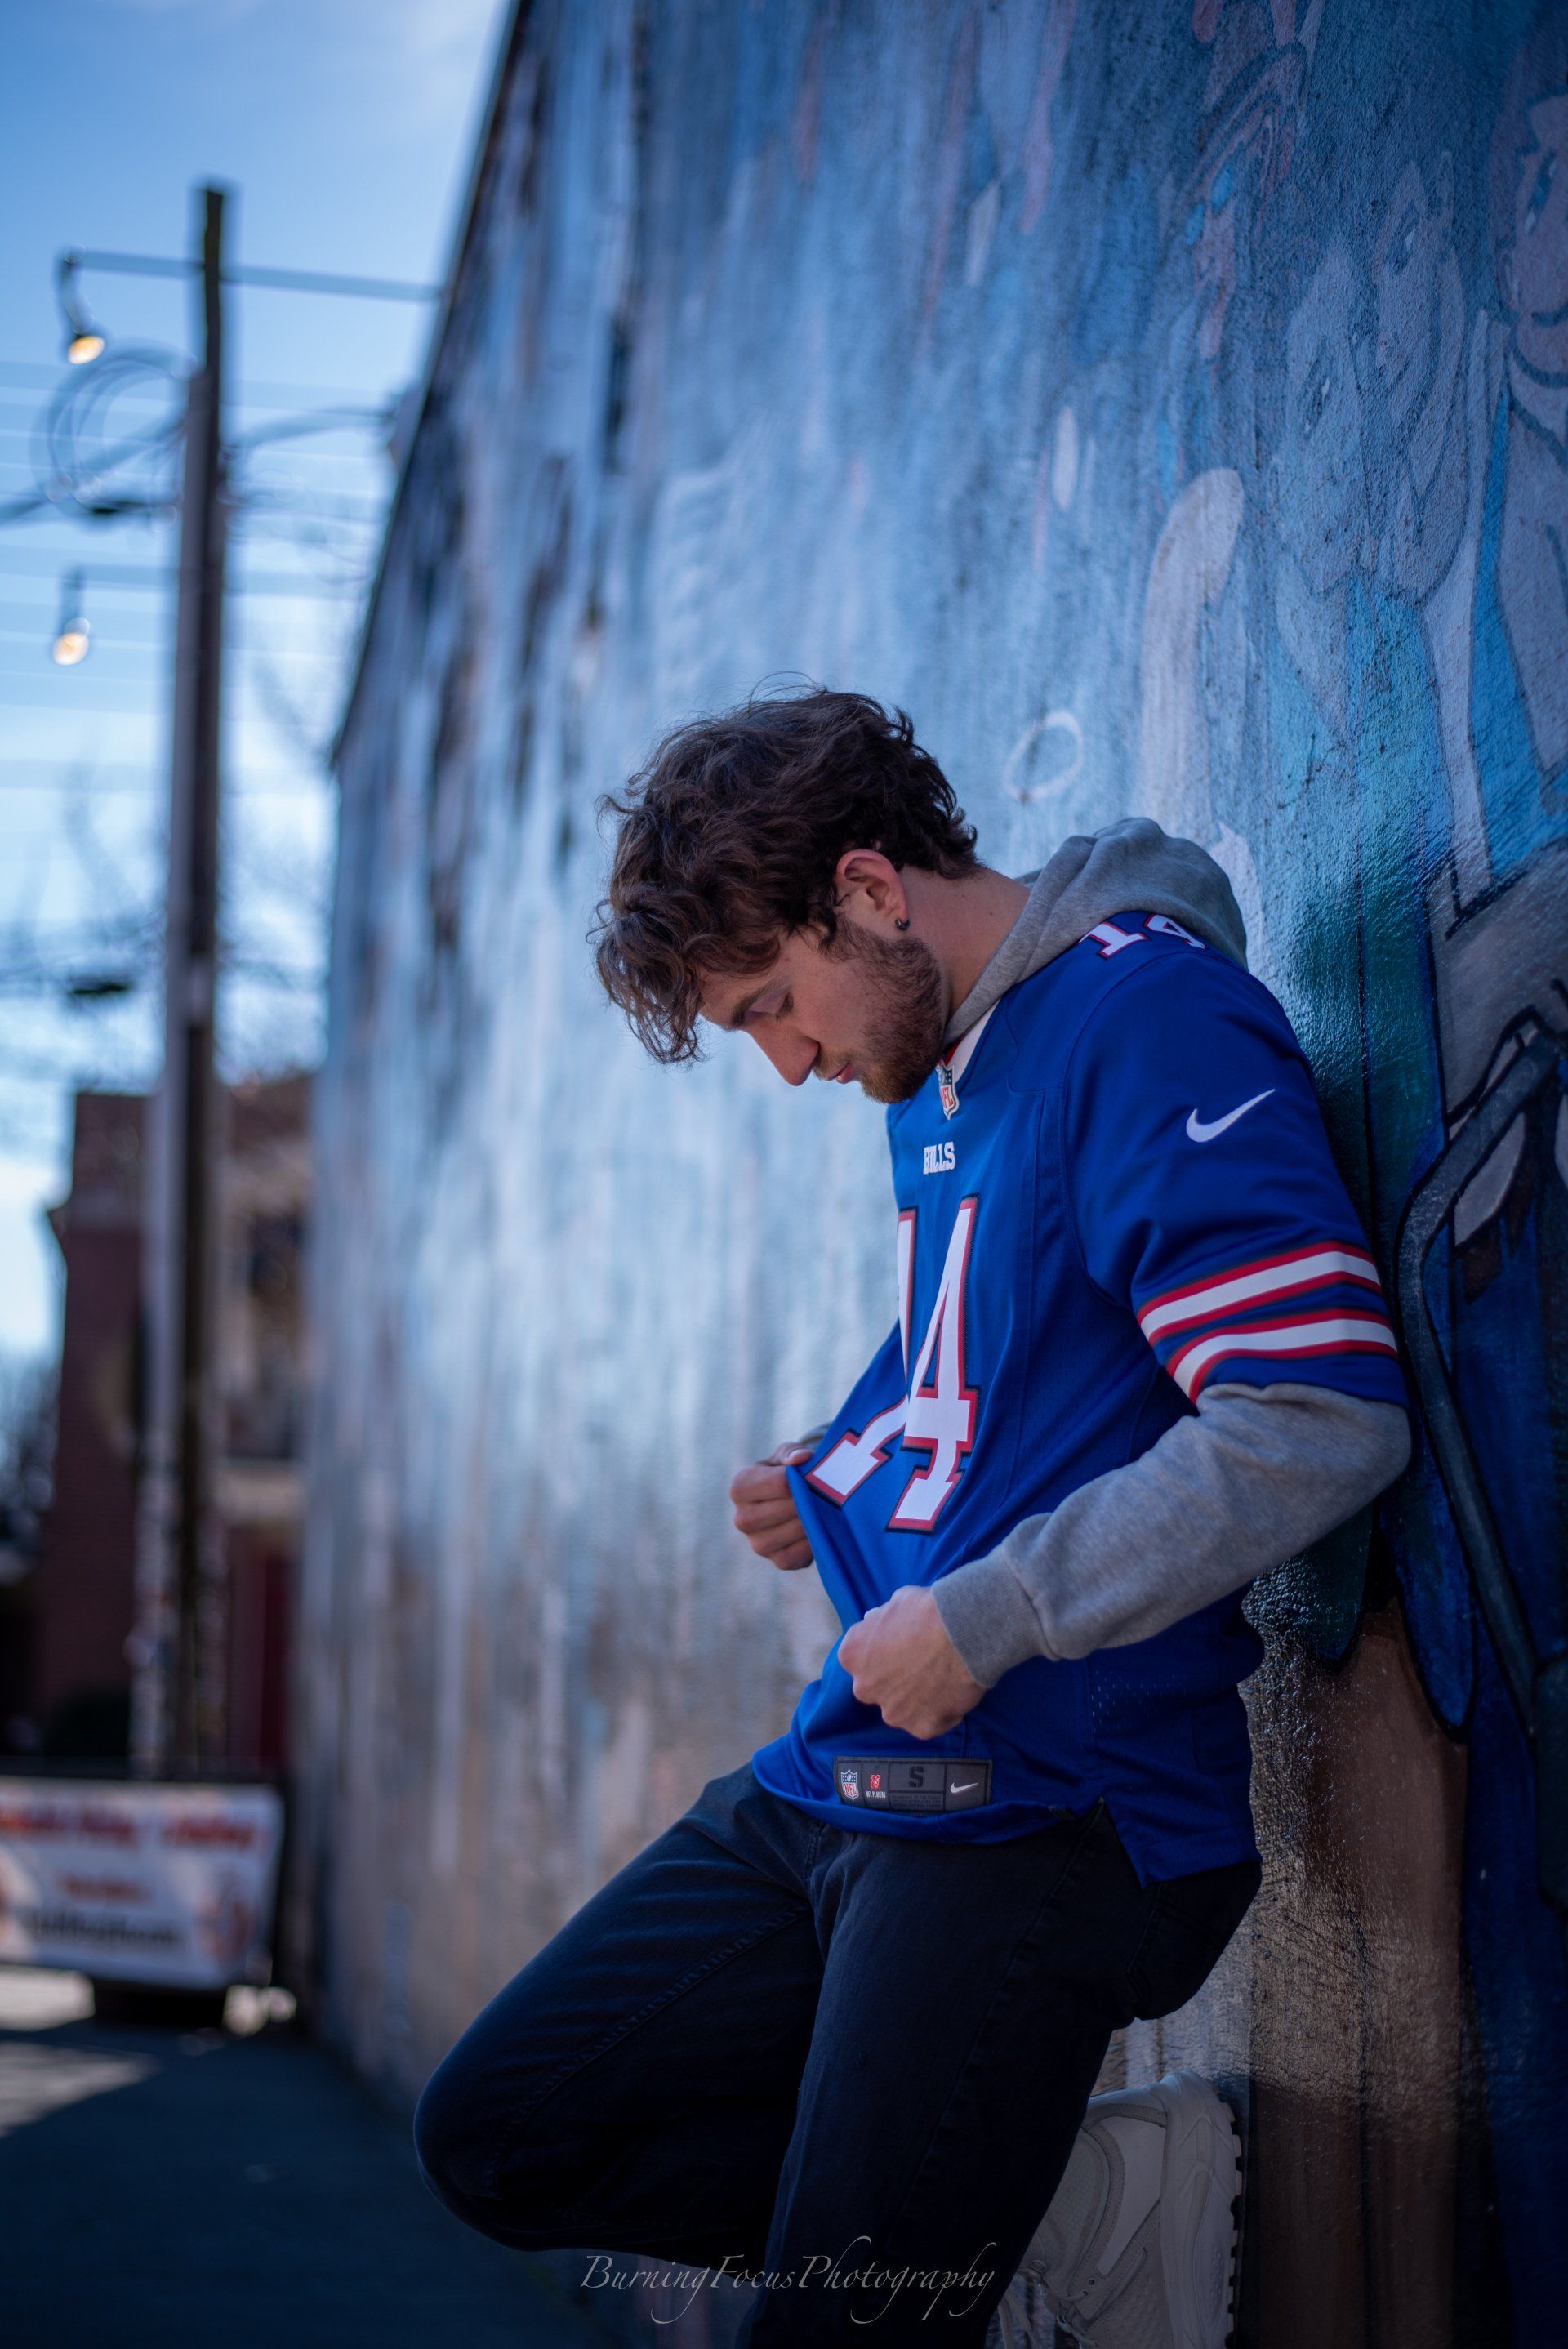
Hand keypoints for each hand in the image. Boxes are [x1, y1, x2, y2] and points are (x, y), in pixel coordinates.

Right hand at [729, 1438, 818, 1571]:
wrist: (786, 1501)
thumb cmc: (784, 1472)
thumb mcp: (785, 1455)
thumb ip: (791, 1453)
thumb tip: (802, 1458)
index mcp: (740, 1488)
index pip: (780, 1483)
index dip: (804, 1479)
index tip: (816, 1475)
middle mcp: (742, 1519)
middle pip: (790, 1508)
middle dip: (812, 1499)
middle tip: (829, 1491)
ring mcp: (758, 1544)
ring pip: (798, 1530)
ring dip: (816, 1518)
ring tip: (825, 1507)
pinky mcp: (779, 1561)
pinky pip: (804, 1552)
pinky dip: (817, 1540)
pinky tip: (820, 1527)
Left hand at [837, 1585, 985, 1739]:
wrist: (961, 1631)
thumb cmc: (927, 1611)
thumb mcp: (895, 1602)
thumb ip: (880, 1620)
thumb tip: (874, 1622)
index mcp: (852, 1655)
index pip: (859, 1658)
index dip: (881, 1652)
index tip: (900, 1646)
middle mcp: (864, 1688)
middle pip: (876, 1687)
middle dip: (893, 1679)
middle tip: (920, 1664)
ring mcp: (892, 1712)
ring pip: (900, 1709)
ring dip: (914, 1699)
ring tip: (941, 1680)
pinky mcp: (920, 1728)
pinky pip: (928, 1723)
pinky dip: (939, 1714)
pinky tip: (954, 1694)